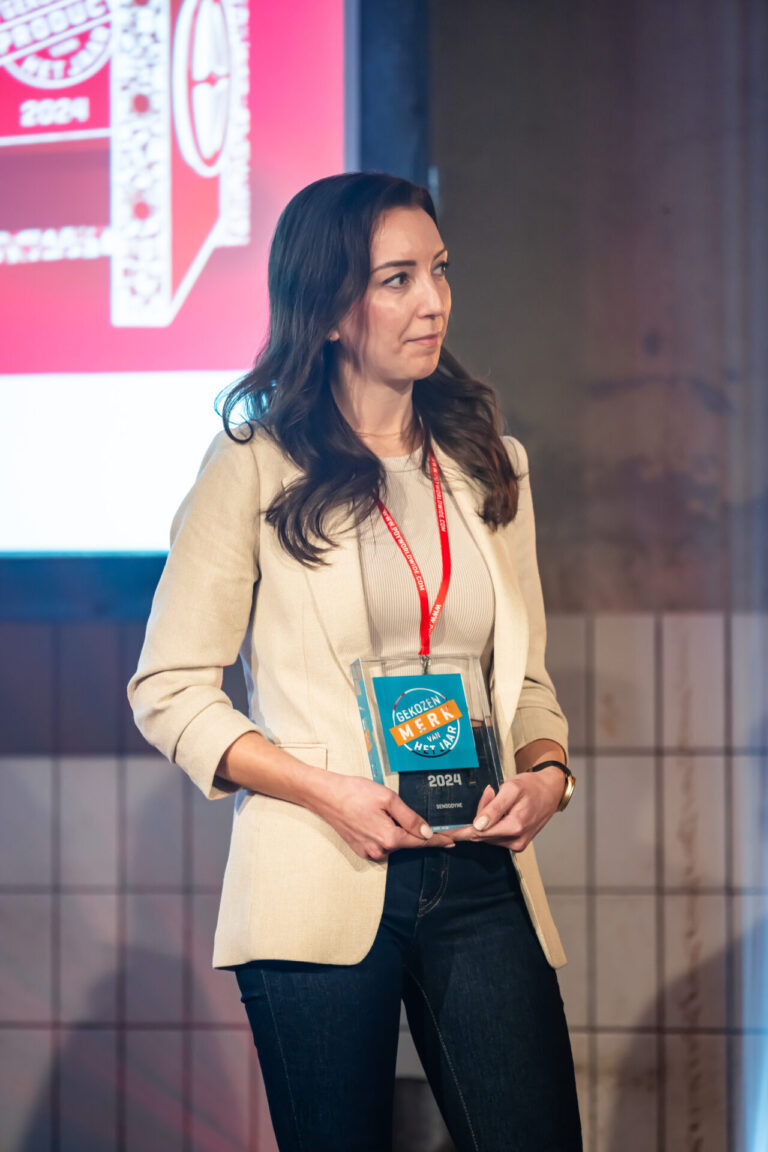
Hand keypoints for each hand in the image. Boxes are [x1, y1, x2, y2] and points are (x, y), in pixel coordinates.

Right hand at [310, 772, 455, 861]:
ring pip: (393, 843)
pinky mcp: (360, 849)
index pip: (421, 842)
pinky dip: (384, 833)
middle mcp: (380, 850)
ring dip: (396, 831)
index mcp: (389, 837)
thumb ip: (410, 817)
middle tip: (410, 814)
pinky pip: (380, 843)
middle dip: (413, 831)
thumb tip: (427, 833)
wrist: (324, 796)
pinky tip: (374, 817)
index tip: (453, 842)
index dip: (438, 841)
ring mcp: (368, 852)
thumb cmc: (354, 792)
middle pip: (407, 842)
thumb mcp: (387, 798)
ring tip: (381, 810)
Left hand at [450, 766, 564, 851]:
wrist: (551, 791)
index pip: (478, 833)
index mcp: (514, 827)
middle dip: (477, 817)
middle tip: (488, 794)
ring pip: (487, 836)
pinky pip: (495, 836)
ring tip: (496, 798)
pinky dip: (492, 824)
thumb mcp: (511, 789)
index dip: (460, 831)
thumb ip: (494, 807)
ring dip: (484, 820)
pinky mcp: (518, 843)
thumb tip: (478, 825)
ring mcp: (517, 844)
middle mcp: (515, 841)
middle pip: (482, 834)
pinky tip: (498, 809)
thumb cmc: (531, 786)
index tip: (443, 833)